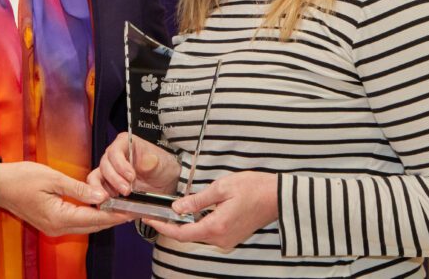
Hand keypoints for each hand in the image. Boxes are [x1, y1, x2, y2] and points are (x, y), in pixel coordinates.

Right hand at [0, 161, 130, 235]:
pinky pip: (77, 222)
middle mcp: (57, 228)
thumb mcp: (53, 179)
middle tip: (132, 209)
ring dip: (103, 218)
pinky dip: (91, 216)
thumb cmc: (21, 178)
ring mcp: (54, 228)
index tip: (131, 211)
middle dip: (113, 218)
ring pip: (85, 225)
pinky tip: (100, 207)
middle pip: (92, 226)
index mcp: (58, 217)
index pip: (94, 219)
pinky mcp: (51, 223)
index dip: (114, 215)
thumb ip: (78, 189)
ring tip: (121, 207)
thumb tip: (102, 197)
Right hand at [87, 132, 179, 197]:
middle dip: (114, 179)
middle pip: (104, 165)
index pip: (115, 151)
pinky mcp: (108, 185)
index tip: (131, 177)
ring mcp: (110, 171)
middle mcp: (114, 156)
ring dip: (102, 189)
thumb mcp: (162, 163)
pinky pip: (98, 190)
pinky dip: (102, 197)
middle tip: (126, 191)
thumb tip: (147, 161)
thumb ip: (152, 162)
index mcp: (125, 144)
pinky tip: (111, 203)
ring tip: (112, 198)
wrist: (166, 184)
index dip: (120, 164)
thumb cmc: (162, 167)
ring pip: (96, 177)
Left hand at [143, 171, 277, 249]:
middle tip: (158, 212)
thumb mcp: (221, 188)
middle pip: (189, 235)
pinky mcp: (232, 237)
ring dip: (186, 224)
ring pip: (199, 234)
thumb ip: (197, 200)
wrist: (278, 197)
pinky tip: (195, 211)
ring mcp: (228, 240)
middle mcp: (221, 239)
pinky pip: (210, 232)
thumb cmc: (253, 188)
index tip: (150, 220)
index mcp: (216, 227)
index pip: (182, 233)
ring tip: (174, 210)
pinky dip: (199, 223)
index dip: (164, 228)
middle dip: (173, 225)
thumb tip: (178, 208)